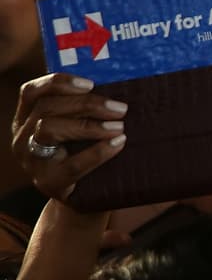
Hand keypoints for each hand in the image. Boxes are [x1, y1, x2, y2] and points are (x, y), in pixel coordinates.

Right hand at [10, 74, 126, 202]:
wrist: (83, 197)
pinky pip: (72, 164)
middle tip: (120, 108)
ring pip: (49, 129)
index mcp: (26, 119)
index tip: (90, 83)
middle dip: (86, 104)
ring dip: (89, 125)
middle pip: (46, 108)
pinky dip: (98, 151)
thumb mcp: (76, 129)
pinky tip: (119, 143)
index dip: (58, 83)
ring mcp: (32, 161)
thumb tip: (115, 82)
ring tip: (119, 126)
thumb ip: (81, 110)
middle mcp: (22, 137)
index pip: (31, 92)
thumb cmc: (83, 153)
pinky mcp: (48, 182)